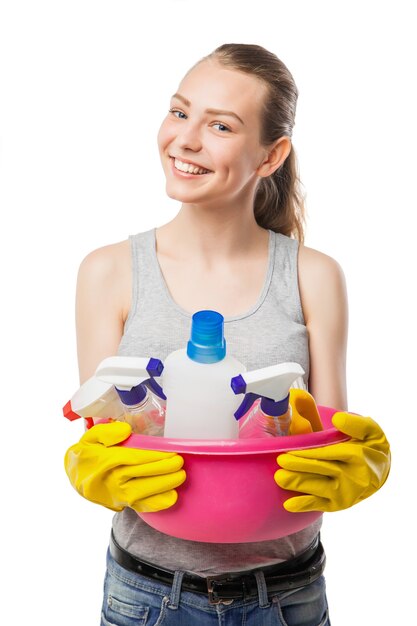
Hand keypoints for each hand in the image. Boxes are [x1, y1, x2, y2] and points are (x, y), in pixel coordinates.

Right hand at [64, 421, 185, 512]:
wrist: (77, 479)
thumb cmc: (87, 454)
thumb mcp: (90, 437)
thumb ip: (106, 431)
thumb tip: (125, 430)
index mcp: (105, 460)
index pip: (135, 458)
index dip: (155, 455)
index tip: (171, 451)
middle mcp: (112, 480)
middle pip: (144, 474)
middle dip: (165, 468)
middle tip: (180, 461)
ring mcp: (118, 495)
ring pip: (146, 491)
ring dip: (166, 484)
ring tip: (180, 475)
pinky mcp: (123, 504)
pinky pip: (143, 506)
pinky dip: (159, 503)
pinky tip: (172, 494)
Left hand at [274, 412, 390, 512]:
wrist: (379, 472)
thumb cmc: (369, 445)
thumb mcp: (370, 430)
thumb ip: (355, 423)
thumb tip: (338, 419)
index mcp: (359, 456)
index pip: (330, 453)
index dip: (310, 452)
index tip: (291, 449)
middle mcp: (354, 477)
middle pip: (323, 469)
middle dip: (300, 466)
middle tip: (281, 462)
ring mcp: (346, 493)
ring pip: (319, 487)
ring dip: (299, 484)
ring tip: (280, 479)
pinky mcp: (340, 504)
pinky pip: (321, 505)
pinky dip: (305, 505)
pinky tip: (289, 504)